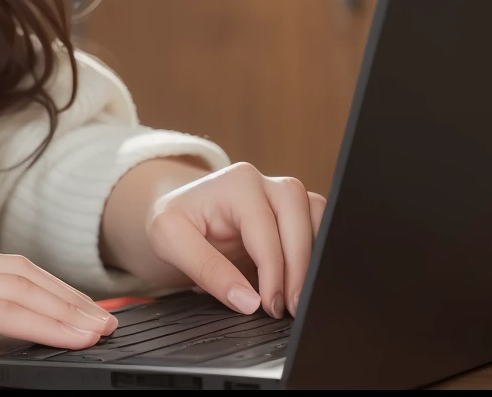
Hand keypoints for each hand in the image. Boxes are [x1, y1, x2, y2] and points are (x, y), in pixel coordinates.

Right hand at [0, 246, 118, 374]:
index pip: (17, 272)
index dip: (60, 291)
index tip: (90, 313)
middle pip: (29, 276)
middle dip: (74, 300)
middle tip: (111, 324)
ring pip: (23, 290)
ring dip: (69, 311)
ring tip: (100, 332)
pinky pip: (1, 312)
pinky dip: (42, 321)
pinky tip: (65, 337)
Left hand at [101, 159, 325, 318]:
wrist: (181, 213)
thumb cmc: (174, 222)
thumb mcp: (170, 241)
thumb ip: (206, 270)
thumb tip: (248, 302)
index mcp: (236, 183)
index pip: (265, 228)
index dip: (272, 272)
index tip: (269, 307)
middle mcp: (266, 183)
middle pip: (300, 216)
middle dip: (300, 268)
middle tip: (290, 309)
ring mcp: (284, 195)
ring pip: (319, 217)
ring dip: (315, 259)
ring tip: (299, 298)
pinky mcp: (296, 212)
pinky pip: (321, 226)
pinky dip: (319, 254)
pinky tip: (305, 283)